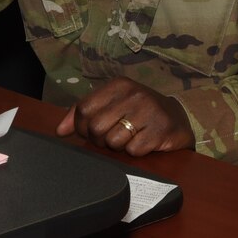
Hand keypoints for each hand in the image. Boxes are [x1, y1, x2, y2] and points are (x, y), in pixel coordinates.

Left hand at [55, 77, 195, 155]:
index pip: (84, 108)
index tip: (88, 132)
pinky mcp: (160, 131)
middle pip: (96, 127)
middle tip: (110, 138)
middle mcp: (133, 94)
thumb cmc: (137, 111)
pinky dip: (134, 152)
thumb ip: (82, 113)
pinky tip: (142, 142)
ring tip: (128, 138)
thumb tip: (60, 131)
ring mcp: (148, 112)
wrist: (177, 118)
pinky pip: (133, 151)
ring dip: (117, 146)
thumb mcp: (111, 104)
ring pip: (113, 141)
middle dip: (99, 139)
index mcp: (118, 85)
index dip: (81, 126)